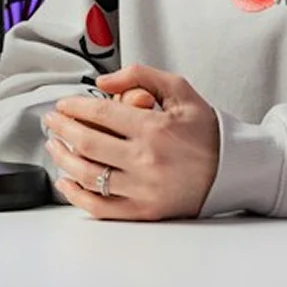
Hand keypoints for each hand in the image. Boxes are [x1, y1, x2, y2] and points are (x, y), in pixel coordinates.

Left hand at [43, 64, 219, 220]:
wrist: (234, 170)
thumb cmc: (207, 131)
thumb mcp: (180, 90)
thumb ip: (141, 76)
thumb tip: (103, 83)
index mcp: (155, 128)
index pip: (100, 115)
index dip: (74, 108)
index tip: (63, 105)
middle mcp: (146, 160)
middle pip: (87, 143)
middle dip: (61, 129)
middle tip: (51, 121)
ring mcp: (144, 188)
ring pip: (88, 175)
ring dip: (63, 159)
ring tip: (55, 146)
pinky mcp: (144, 211)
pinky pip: (100, 206)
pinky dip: (76, 195)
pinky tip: (66, 181)